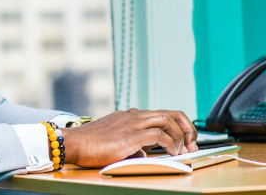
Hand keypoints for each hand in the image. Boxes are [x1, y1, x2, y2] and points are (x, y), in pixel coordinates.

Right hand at [60, 108, 197, 167]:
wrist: (73, 143)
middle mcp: (134, 115)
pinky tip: (172, 153)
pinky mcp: (131, 135)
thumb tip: (144, 152)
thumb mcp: (115, 141)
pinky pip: (159, 136)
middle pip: (170, 113)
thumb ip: (132, 143)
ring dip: (180, 135)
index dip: (177, 126)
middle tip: (192, 143)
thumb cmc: (89, 145)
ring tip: (184, 149)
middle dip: (186, 128)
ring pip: (167, 120)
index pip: (162, 114)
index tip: (184, 139)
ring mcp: (133, 123)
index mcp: (131, 116)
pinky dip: (170, 144)